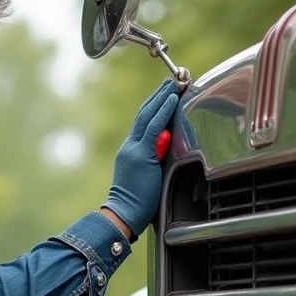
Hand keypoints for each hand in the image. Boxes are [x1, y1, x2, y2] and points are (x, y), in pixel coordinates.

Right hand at [101, 79, 180, 236]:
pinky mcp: (141, 154)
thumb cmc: (137, 203)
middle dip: (158, 96)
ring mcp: (134, 149)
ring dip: (162, 98)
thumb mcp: (147, 175)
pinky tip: (171, 99)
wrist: (124, 214)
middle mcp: (130, 146)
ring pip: (148, 116)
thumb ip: (155, 157)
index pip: (143, 123)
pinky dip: (163, 111)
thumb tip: (167, 143)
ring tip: (172, 84)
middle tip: (170, 81)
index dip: (154, 107)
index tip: (164, 95)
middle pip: (144, 114)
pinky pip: (154, 127)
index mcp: (131, 151)